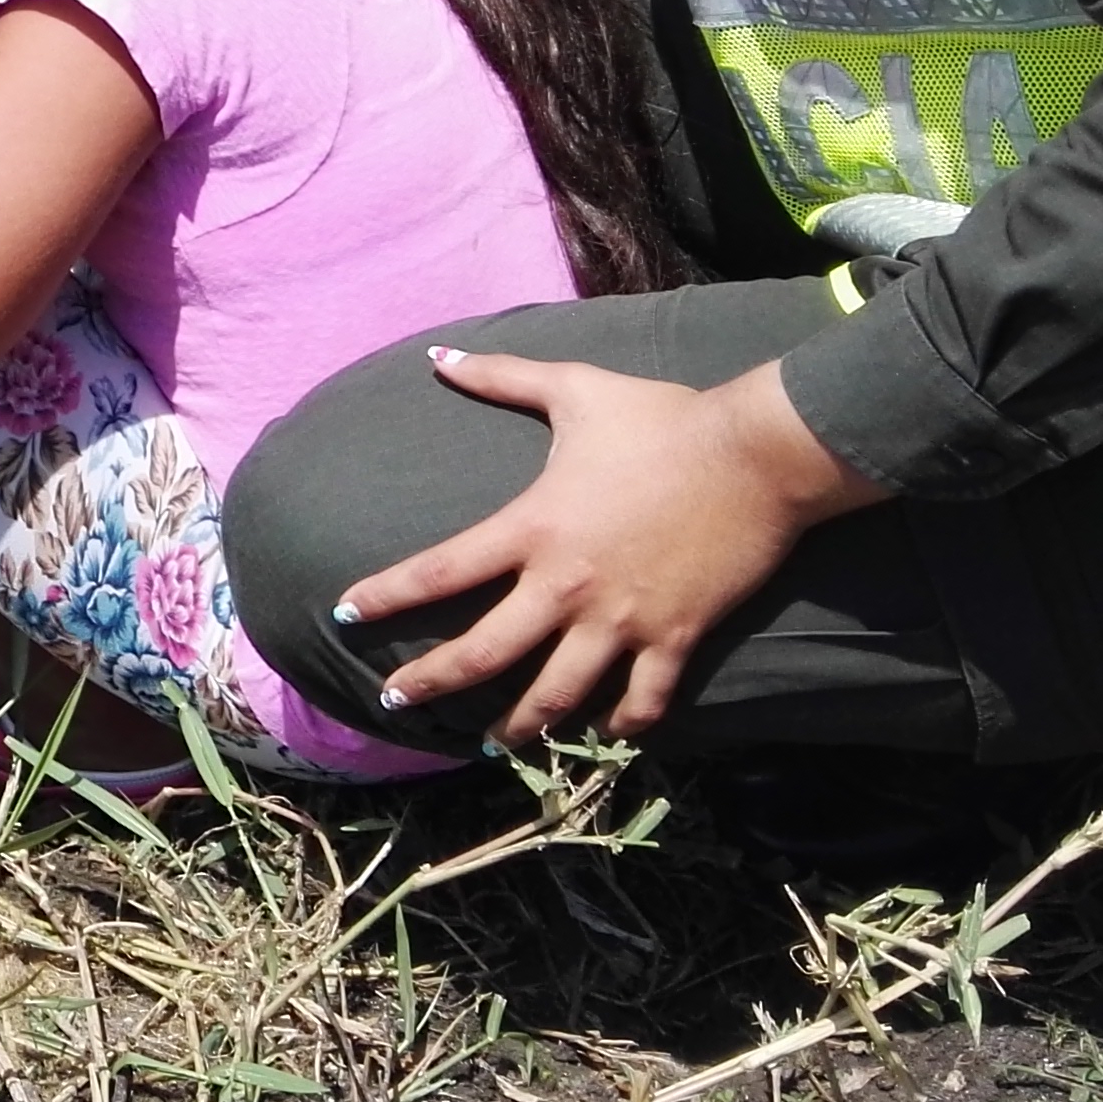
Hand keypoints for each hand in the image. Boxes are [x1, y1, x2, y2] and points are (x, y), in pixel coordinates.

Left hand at [337, 350, 886, 746]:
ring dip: (521, 725)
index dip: (387, 596)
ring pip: (558, 694)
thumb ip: (501, 377)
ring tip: (492, 745)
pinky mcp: (676, 638)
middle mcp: (568, 585)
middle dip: (433, 683)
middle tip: (395, 703)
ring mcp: (622, 620)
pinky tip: (599, 739)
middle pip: (484, 653)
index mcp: (533, 527)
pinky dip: (620, 728)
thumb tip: (437, 355)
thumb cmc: (663, 418)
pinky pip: (642, 703)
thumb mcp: (575, 389)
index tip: (345, 615)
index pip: (440, 571)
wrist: (758, 453)